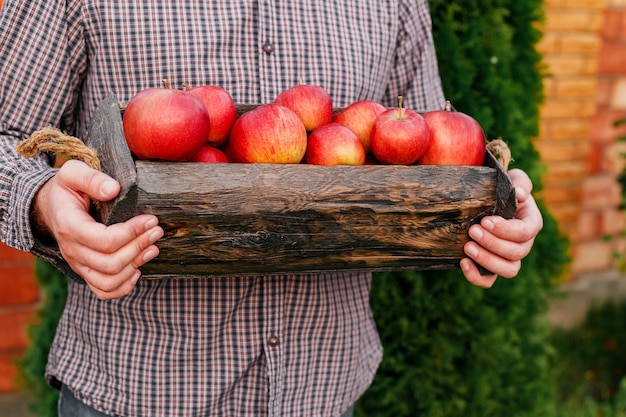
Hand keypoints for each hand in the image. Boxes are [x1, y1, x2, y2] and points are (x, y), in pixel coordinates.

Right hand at [32, 160, 163, 298]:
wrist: (51, 207)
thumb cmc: (66, 189)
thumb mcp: (73, 173)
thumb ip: (91, 178)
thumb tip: (113, 189)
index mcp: (69, 226)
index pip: (103, 240)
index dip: (131, 232)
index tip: (150, 219)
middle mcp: (72, 250)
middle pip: (109, 263)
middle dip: (138, 247)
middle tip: (157, 230)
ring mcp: (79, 264)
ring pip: (108, 281)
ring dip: (135, 266)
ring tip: (153, 248)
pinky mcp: (87, 271)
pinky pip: (104, 291)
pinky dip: (124, 286)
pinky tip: (138, 269)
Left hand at [460, 168, 542, 287]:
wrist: (485, 200)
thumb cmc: (501, 189)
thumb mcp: (512, 179)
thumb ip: (519, 182)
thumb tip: (520, 193)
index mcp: (531, 223)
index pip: (525, 232)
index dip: (506, 230)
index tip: (485, 221)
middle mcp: (524, 244)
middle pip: (516, 253)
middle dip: (493, 243)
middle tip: (472, 230)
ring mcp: (509, 258)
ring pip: (508, 270)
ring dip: (487, 260)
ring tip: (467, 247)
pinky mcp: (492, 267)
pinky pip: (489, 280)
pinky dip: (476, 276)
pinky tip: (463, 263)